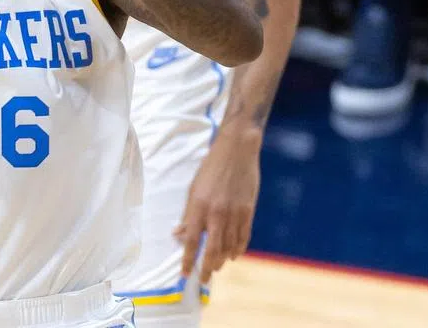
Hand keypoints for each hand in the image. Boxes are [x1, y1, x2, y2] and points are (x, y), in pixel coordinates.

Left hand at [174, 127, 261, 283]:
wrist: (237, 150)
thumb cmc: (211, 167)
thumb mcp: (194, 188)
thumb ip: (188, 213)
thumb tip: (179, 234)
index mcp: (199, 206)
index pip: (192, 241)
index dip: (188, 260)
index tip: (184, 274)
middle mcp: (217, 213)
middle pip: (212, 249)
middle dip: (207, 267)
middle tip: (203, 278)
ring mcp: (235, 213)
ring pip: (229, 246)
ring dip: (222, 260)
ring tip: (216, 268)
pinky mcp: (249, 210)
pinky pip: (244, 236)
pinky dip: (238, 249)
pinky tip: (234, 255)